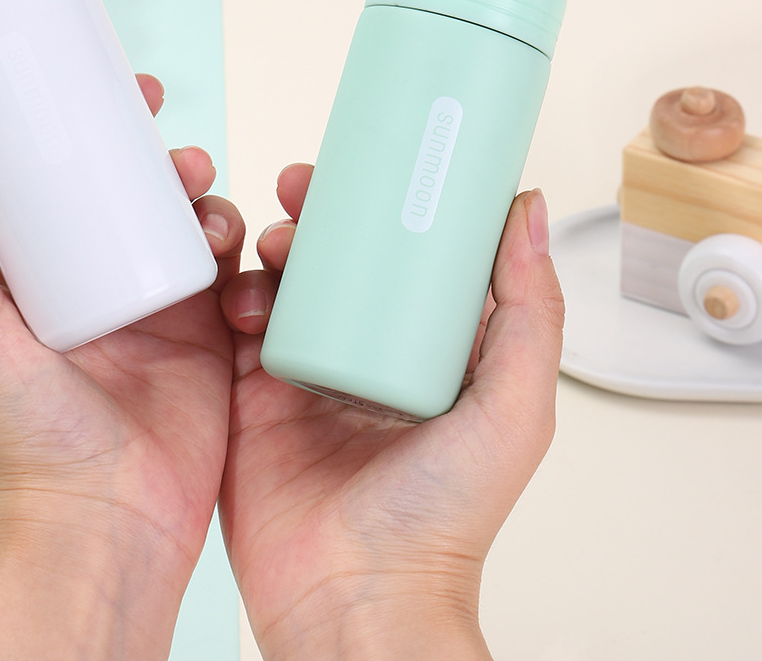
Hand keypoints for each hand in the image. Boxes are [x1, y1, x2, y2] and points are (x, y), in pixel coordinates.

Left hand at [0, 76, 244, 660]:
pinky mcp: (201, 328)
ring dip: (194, 183)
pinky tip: (226, 238)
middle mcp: (88, 276)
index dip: (70, 120)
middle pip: (122, 183)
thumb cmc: (21, 433)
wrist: (107, 518)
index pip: (46, 174)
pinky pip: (224, 261)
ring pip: (179, 211)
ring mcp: (148, 300)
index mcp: (27, 268)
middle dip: (145, 141)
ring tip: (196, 186)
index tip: (92, 82)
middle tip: (159, 121)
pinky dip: (230, 235)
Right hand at [218, 165, 563, 660]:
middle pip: (337, 261)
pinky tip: (239, 288)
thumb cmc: (442, 520)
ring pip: (283, 281)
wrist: (354, 596)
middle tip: (304, 187)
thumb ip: (529, 311)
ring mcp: (307, 374)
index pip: (406, 261)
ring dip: (274, 245)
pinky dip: (232, 291)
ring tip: (276, 240)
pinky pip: (235, 323)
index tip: (373, 166)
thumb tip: (526, 212)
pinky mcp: (253, 395)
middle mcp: (366, 358)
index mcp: (427, 355)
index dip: (388, 207)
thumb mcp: (513, 408)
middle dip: (317, 213)